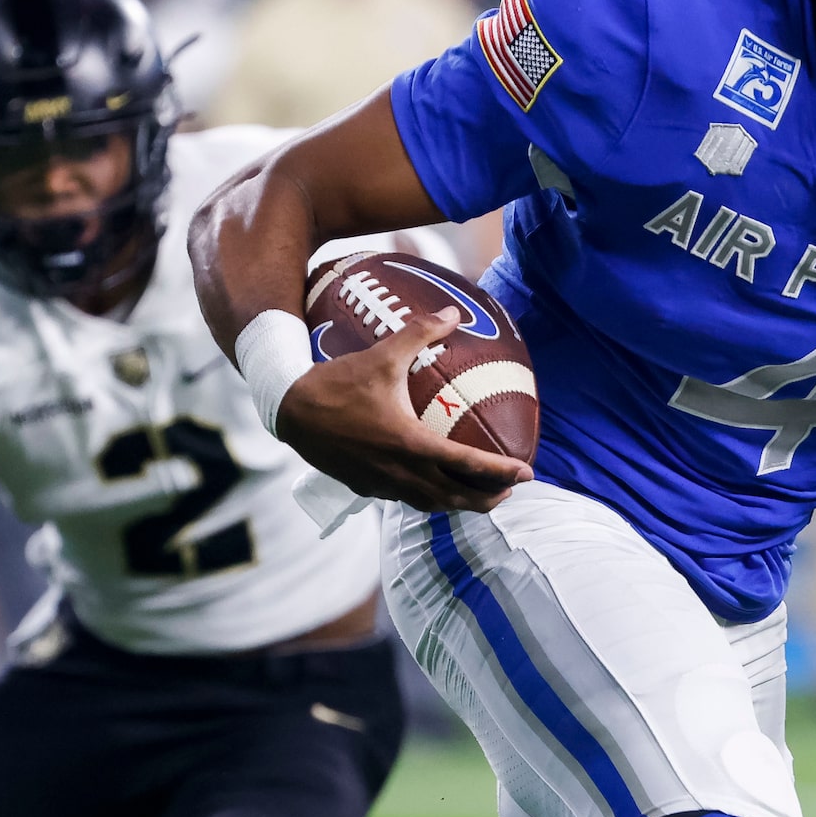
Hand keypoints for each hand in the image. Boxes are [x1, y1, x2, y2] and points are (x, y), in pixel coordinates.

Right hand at [276, 307, 530, 512]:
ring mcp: (382, 485)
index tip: (527, 472)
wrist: (288, 410)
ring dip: (459, 502)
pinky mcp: (366, 488)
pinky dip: (429, 497)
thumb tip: (453, 312)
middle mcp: (401, 473)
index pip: (468, 465)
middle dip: (488, 498)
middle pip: (456, 497)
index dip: (502, 471)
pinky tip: (433, 485)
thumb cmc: (336, 383)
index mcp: (411, 445)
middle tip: (510, 489)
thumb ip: (420, 332)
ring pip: (431, 503)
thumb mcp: (382, 355)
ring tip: (479, 494)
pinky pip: (406, 499)